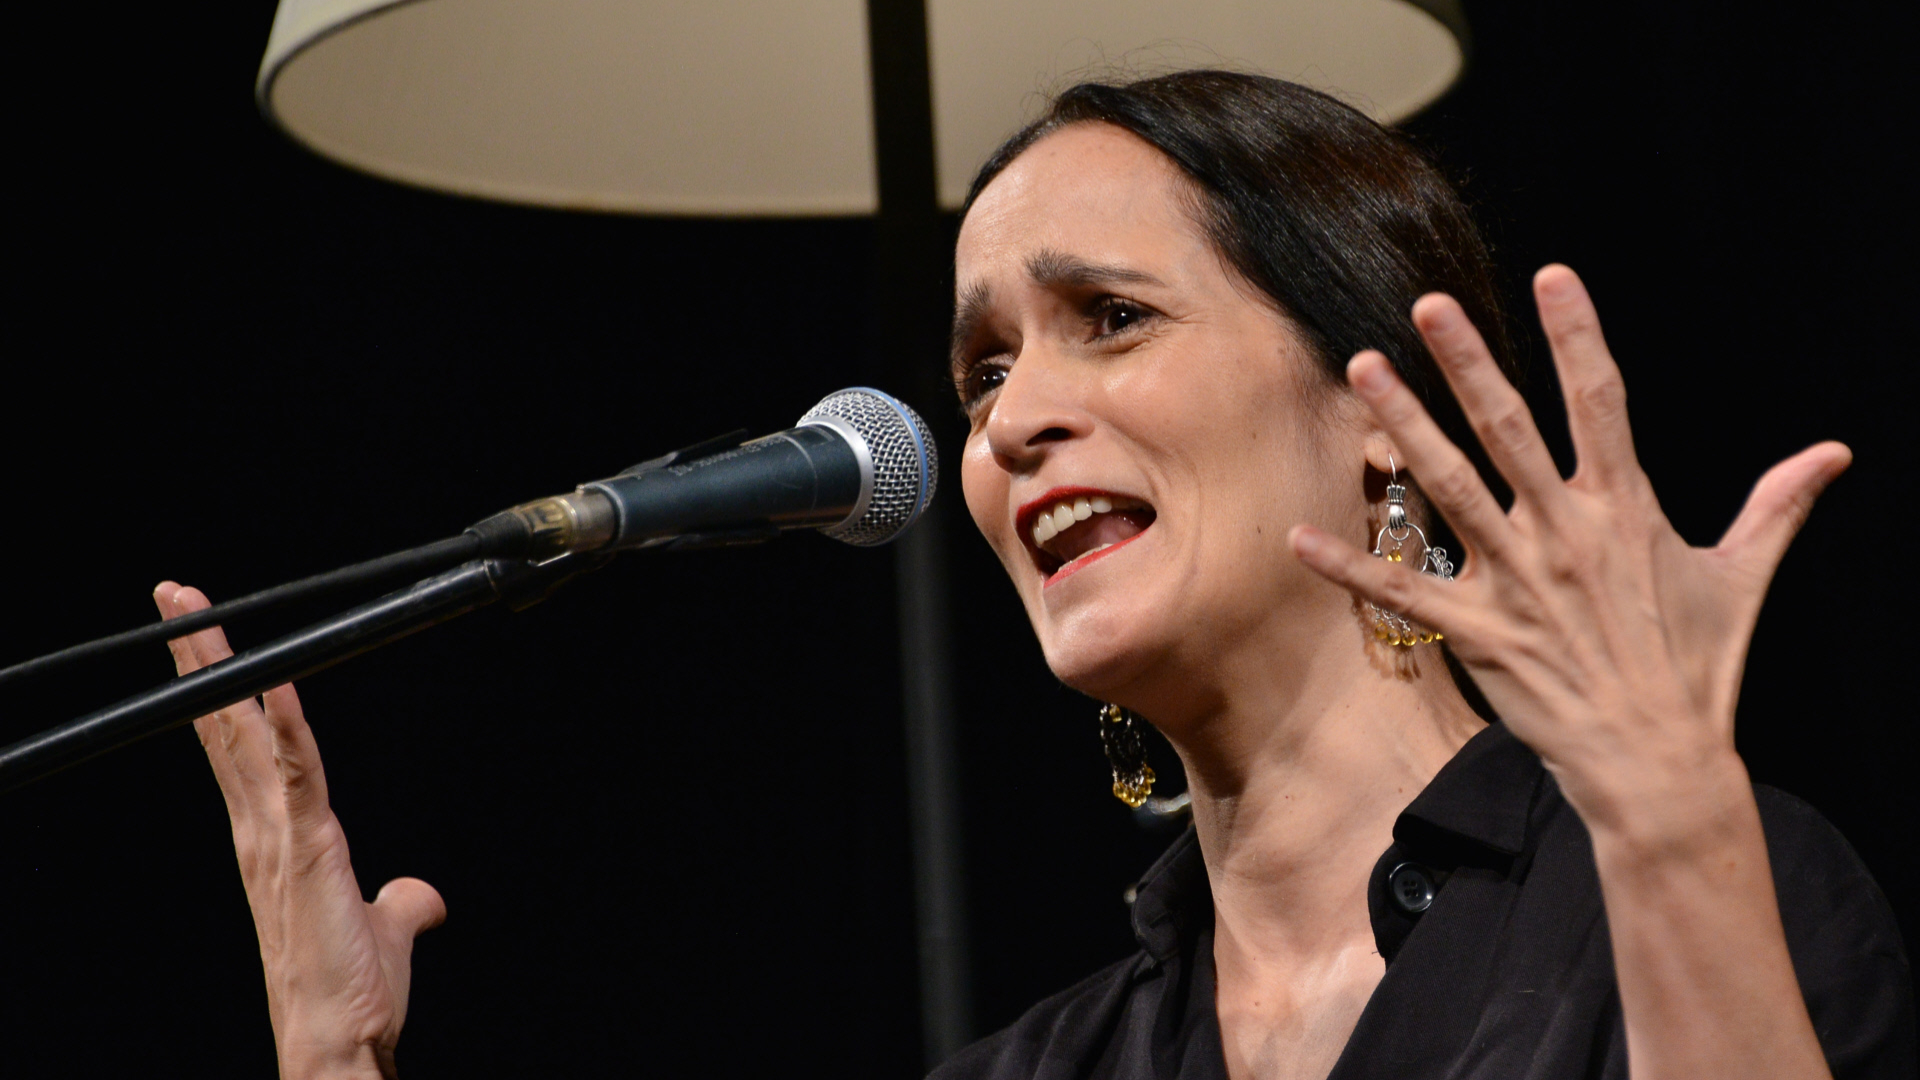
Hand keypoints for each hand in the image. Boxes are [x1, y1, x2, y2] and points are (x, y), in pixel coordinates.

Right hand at [155, 583, 444, 1079]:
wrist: (337, 1039)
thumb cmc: (350, 992)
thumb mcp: (382, 928)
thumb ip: (400, 901)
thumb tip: (423, 897)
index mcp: (273, 838)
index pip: (238, 748)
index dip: (221, 693)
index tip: (203, 641)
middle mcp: (261, 830)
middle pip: (225, 726)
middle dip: (203, 658)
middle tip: (177, 599)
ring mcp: (277, 838)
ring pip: (246, 735)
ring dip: (226, 669)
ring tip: (200, 613)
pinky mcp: (309, 848)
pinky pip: (298, 773)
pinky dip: (289, 726)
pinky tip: (281, 683)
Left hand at [1289, 264, 1843, 1079]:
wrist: (1659, 765)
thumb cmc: (1698, 670)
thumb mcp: (1742, 578)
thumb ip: (1776, 507)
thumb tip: (1833, 455)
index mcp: (1625, 510)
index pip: (1603, 401)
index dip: (1578, 335)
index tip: (1553, 276)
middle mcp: (1564, 533)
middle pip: (1508, 428)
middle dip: (1467, 362)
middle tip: (1429, 306)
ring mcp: (1517, 582)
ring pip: (1447, 487)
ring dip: (1402, 426)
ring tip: (1363, 369)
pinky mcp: (1479, 634)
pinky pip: (1401, 593)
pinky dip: (1350, 566)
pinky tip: (1301, 534)